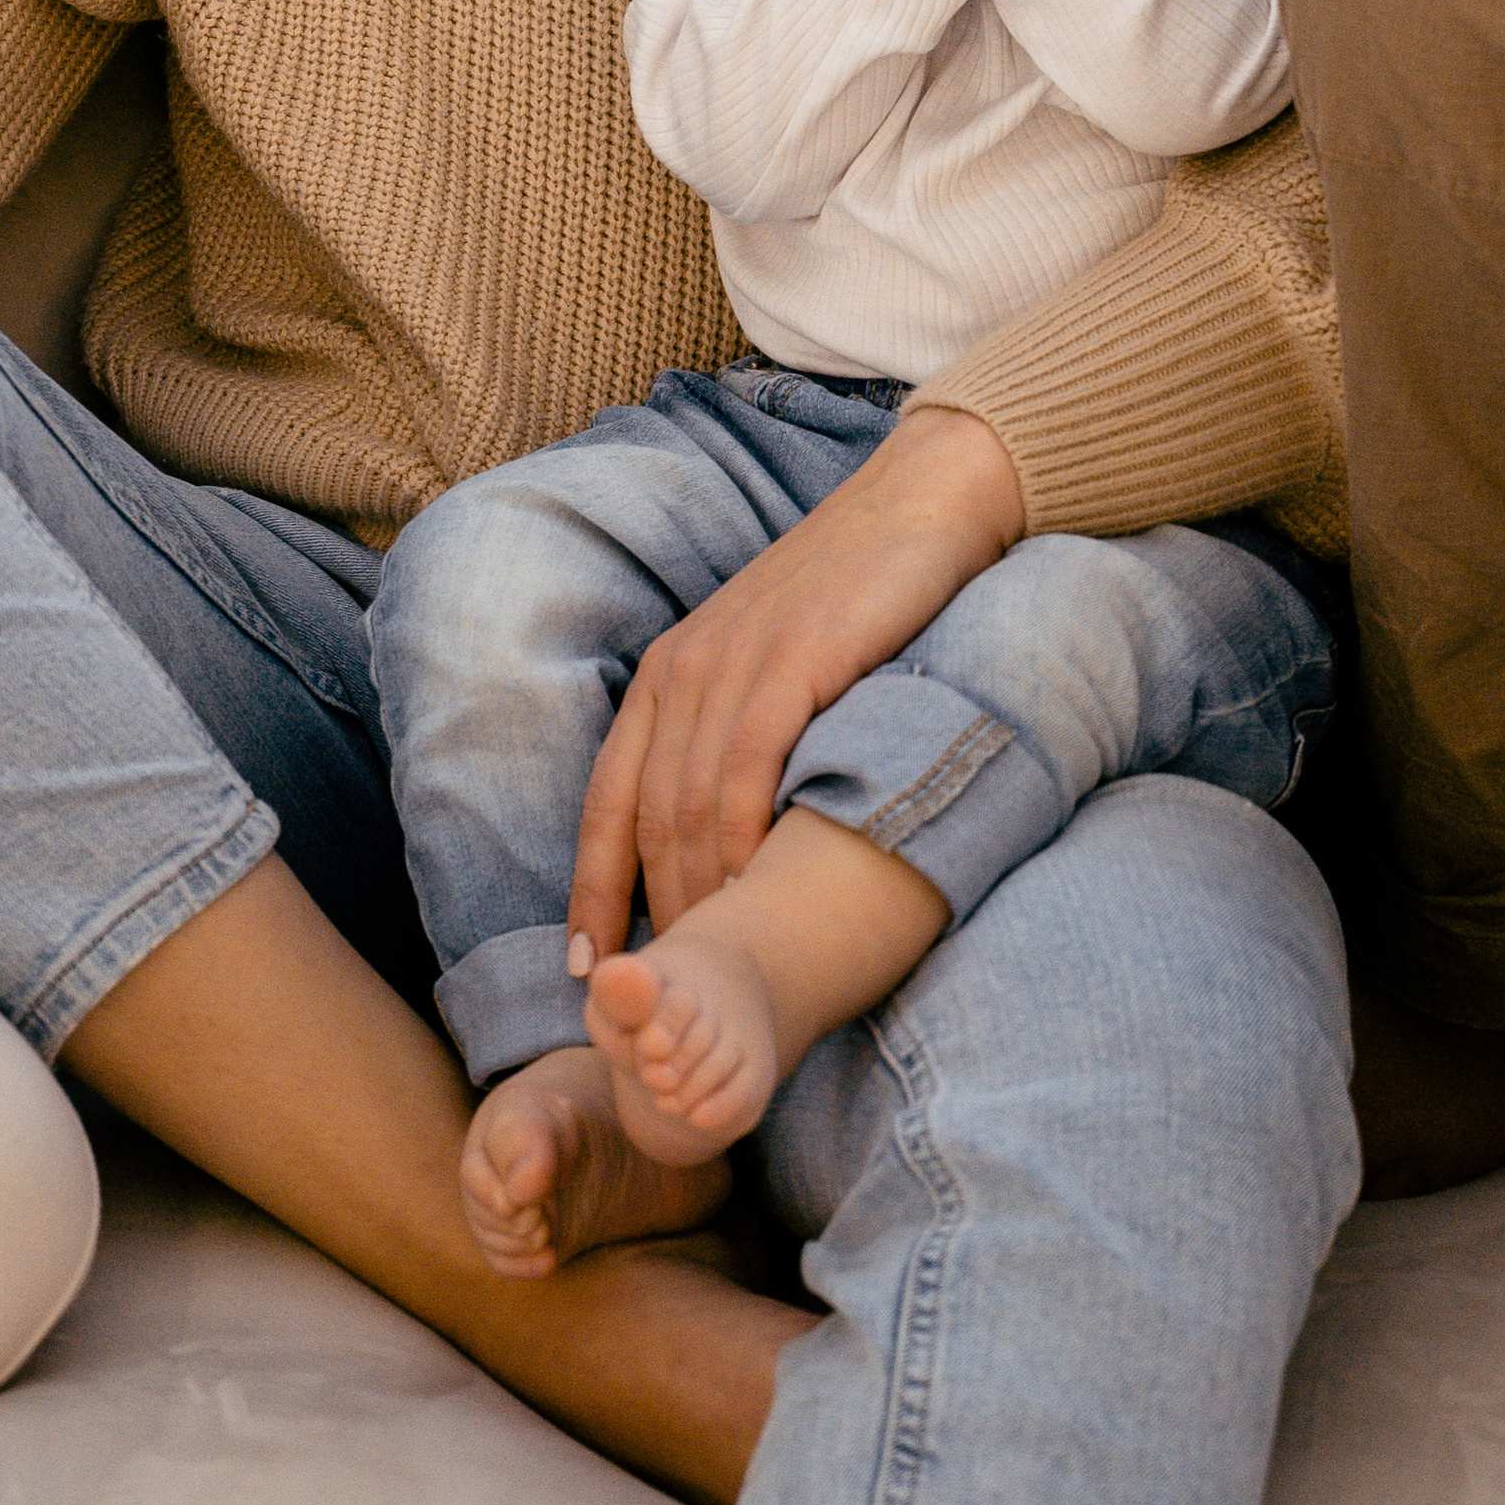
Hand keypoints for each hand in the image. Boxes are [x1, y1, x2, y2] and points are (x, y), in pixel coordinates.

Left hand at [565, 401, 1025, 962]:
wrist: (918, 507)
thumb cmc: (856, 599)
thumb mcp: (773, 665)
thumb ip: (739, 735)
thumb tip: (730, 844)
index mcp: (669, 674)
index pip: (606, 803)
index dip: (589, 892)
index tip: (586, 970)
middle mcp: (684, 670)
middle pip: (644, 821)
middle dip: (650, 916)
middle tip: (670, 997)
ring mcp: (733, 664)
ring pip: (687, 807)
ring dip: (694, 896)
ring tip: (712, 972)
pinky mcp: (788, 663)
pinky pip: (744, 774)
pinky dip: (738, 846)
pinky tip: (752, 899)